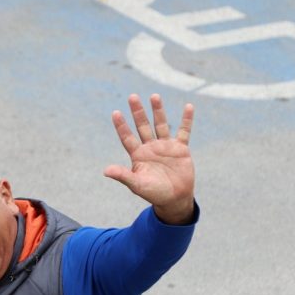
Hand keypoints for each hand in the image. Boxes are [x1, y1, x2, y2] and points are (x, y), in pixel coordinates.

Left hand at [104, 94, 195, 223]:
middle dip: (138, 112)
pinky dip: (186, 120)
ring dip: (158, 111)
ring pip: (161, 125)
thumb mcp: (137, 185)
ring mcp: (165, 146)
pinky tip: (189, 106)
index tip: (115, 112)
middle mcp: (150, 147)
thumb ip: (123, 176)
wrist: (174, 199)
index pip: (127, 137)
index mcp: (138, 155)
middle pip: (142, 126)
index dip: (121, 126)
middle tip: (132, 96)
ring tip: (154, 96)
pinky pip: (184, 131)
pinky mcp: (180, 149)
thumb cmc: (153, 193)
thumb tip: (105, 171)